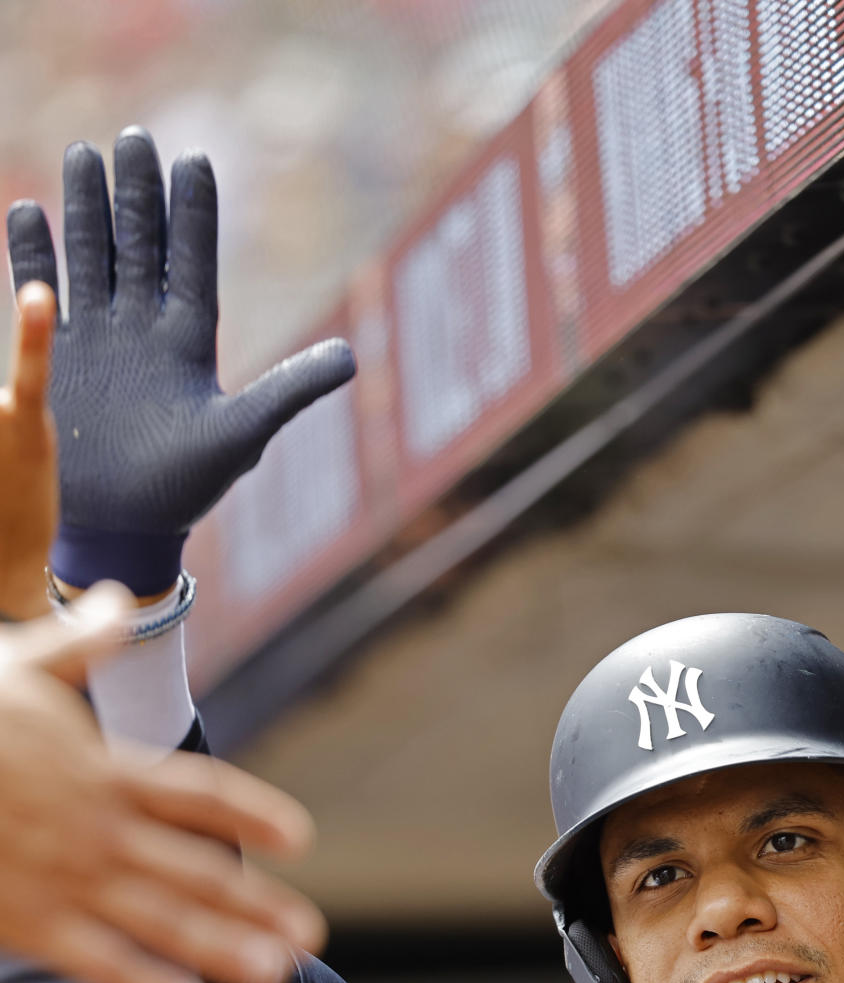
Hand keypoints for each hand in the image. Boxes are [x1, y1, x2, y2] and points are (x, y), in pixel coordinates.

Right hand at [0, 589, 324, 982]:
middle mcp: (97, 828)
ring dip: (221, 948)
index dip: (253, 815)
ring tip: (275, 976)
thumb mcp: (18, 663)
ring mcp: (64, 878)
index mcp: (102, 770)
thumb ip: (80, 643)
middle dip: (255, 904)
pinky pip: (95, 963)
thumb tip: (121, 597)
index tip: (301, 838)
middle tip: (310, 936)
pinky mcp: (25, 921)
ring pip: (160, 921)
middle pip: (196, 870)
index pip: (198, 794)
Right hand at [7, 127, 355, 595]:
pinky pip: (44, 294)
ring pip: (92, 257)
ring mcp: (100, 339)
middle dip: (136, 194)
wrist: (126, 524)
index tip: (194, 159)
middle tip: (133, 136)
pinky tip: (28, 208)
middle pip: (140, 245)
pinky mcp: (59, 357)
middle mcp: (145, 328)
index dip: (193, 214)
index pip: (193, 261)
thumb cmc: (189, 486)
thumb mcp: (243, 434)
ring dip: (87, 209)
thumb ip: (290, 390)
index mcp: (190, 340)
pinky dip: (33, 256)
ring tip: (83, 153)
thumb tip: (351, 357)